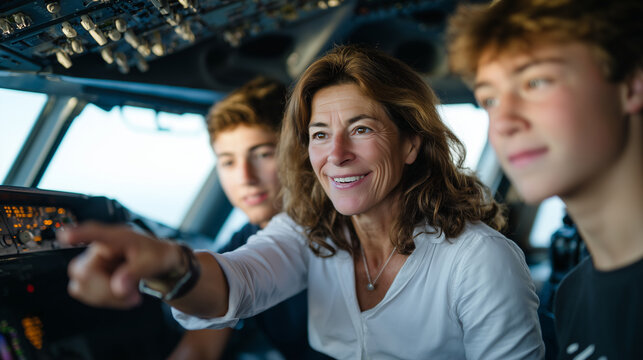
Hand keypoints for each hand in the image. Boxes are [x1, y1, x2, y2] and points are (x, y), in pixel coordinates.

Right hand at [57, 222, 181, 308]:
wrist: (161, 264)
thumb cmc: (156, 256)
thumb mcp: (152, 262)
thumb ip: (134, 273)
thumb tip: (118, 287)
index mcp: (116, 237)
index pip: (94, 233)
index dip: (79, 235)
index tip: (64, 236)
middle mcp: (100, 248)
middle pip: (81, 271)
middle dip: (102, 289)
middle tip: (127, 293)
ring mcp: (94, 263)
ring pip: (80, 286)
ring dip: (105, 297)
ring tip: (130, 296)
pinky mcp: (92, 277)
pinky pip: (86, 294)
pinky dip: (105, 300)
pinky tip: (123, 297)